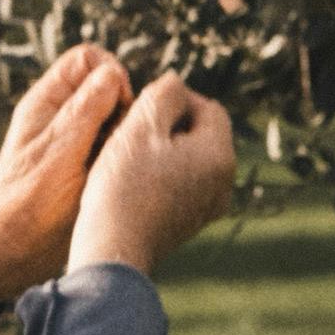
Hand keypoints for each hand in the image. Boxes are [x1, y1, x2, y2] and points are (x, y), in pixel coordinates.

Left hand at [0, 45, 131, 306]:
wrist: (11, 253)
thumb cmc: (26, 202)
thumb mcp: (58, 152)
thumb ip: (85, 111)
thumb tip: (114, 73)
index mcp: (47, 102)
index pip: (88, 59)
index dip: (111, 74)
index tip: (120, 106)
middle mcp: (63, 118)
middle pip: (108, 88)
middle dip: (125, 108)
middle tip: (126, 141)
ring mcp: (77, 144)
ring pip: (116, 120)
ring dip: (127, 136)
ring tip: (125, 164)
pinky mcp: (88, 169)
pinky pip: (116, 149)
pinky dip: (125, 157)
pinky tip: (126, 179)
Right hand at [67, 69, 234, 277]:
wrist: (112, 251)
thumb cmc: (124, 187)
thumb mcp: (140, 126)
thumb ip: (163, 94)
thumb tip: (175, 83)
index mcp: (220, 157)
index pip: (208, 107)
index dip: (173, 98)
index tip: (140, 107)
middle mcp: (223, 184)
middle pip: (199, 133)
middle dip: (166, 123)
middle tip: (130, 128)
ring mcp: (206, 207)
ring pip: (187, 158)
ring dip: (160, 148)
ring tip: (127, 153)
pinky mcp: (187, 223)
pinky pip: (179, 183)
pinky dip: (159, 173)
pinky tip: (130, 178)